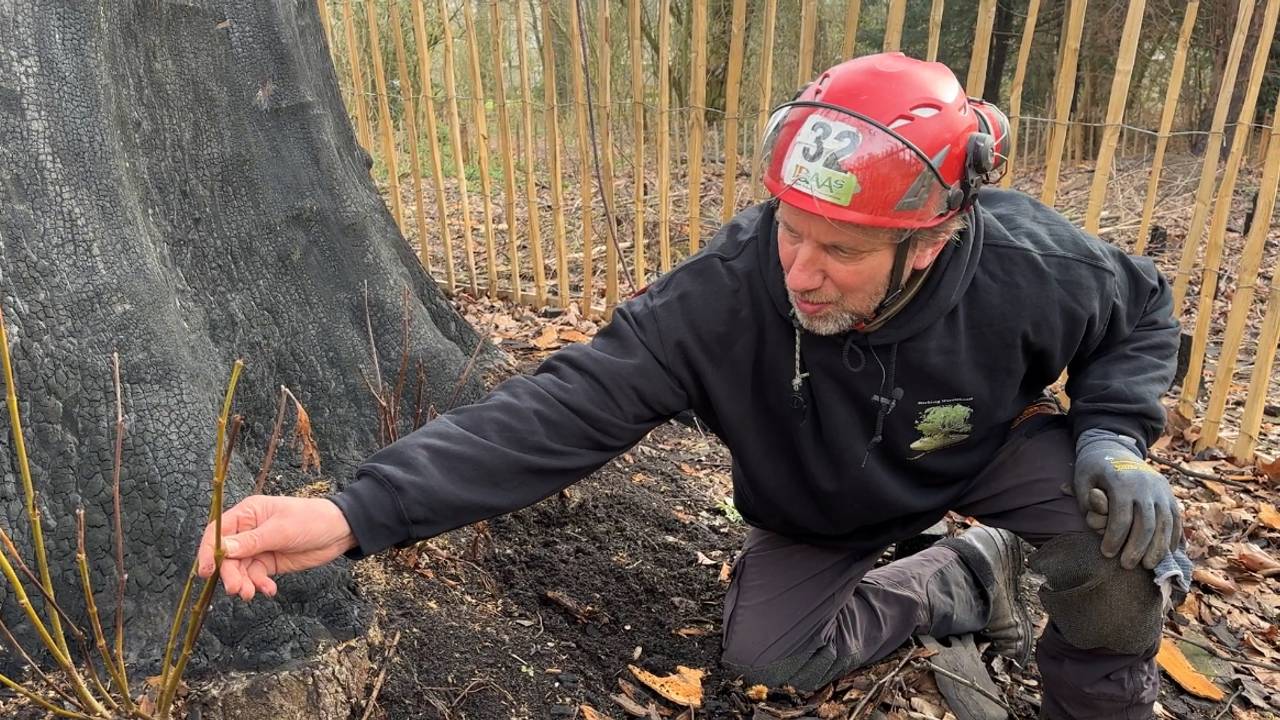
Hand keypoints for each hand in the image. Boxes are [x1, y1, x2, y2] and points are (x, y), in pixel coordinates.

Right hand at [197, 496, 357, 600]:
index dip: (208, 552)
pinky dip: (259, 584)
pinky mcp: (269, 562)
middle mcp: (248, 531)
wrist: (340, 531)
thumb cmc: (311, 520)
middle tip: (237, 589)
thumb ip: (252, 541)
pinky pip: (255, 576)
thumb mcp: (281, 530)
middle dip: (230, 573)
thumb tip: (222, 549)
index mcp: (247, 513)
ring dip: (244, 582)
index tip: (206, 572)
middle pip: (226, 556)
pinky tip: (269, 589)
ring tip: (252, 593)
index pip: (217, 532)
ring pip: (240, 569)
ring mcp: (258, 548)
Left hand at [1072, 430, 1181, 569]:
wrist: (1116, 448)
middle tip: (1127, 565)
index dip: (1114, 538)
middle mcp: (1146, 486)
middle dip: (1137, 548)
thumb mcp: (1082, 479)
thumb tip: (1097, 523)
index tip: (1106, 553)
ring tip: (1147, 565)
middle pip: (1146, 524)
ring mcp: (1161, 490)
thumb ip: (1087, 501)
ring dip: (1158, 549)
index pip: (1121, 517)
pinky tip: (1165, 554)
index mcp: (1123, 481)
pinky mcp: (1170, 495)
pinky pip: (1176, 520)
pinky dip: (1172, 538)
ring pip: (1165, 524)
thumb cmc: (1094, 469)